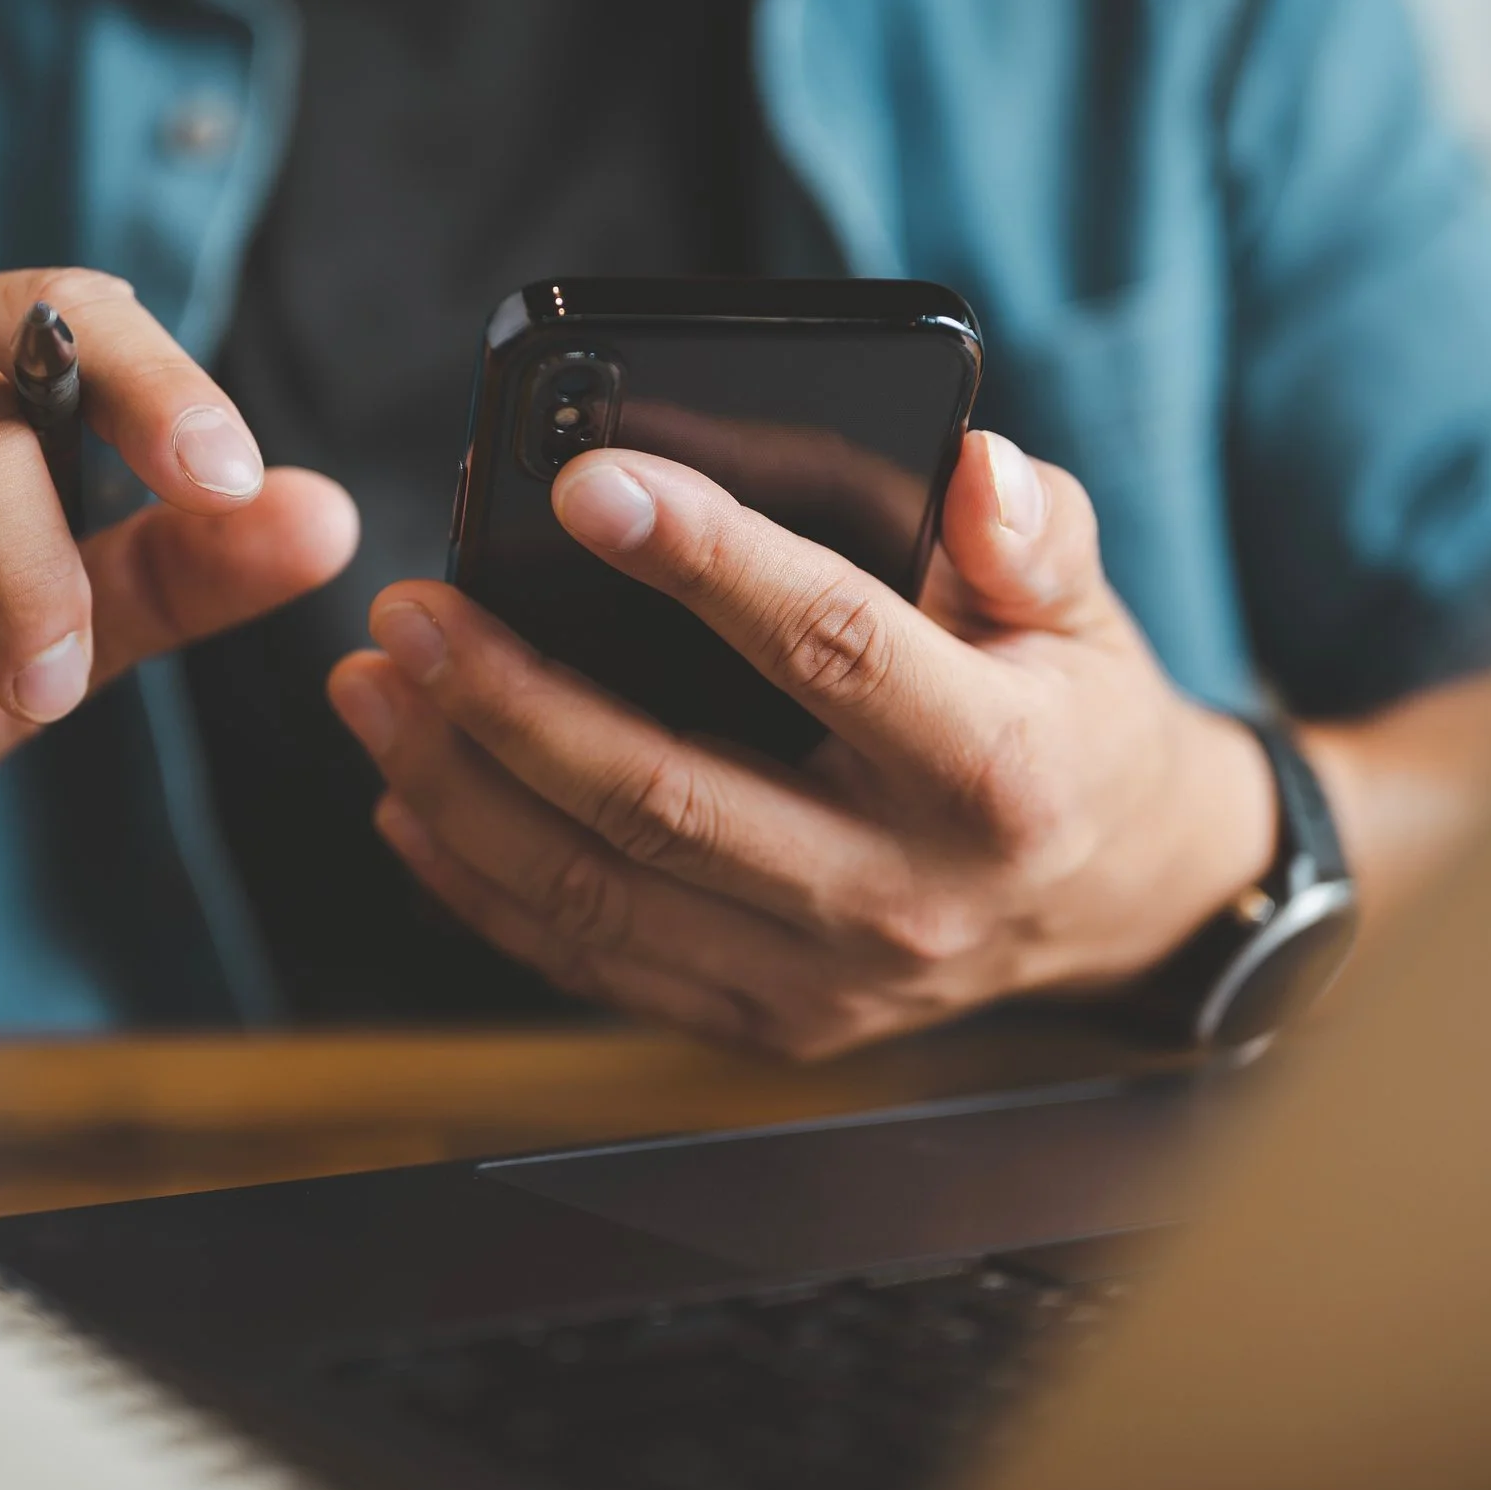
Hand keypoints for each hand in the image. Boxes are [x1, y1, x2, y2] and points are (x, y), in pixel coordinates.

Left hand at [327, 430, 1275, 1059]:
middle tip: (413, 608)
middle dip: (511, 698)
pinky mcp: (765, 1023)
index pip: (831, 648)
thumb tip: (973, 467)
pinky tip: (413, 798)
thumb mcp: (1089, 608)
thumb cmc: (1072, 721)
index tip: (588, 484)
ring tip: (378, 688)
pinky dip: (482, 885)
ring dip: (462, 787)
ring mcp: (826, 982)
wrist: (1112, 901)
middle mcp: (904, 894)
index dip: (707, 561)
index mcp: (994, 768)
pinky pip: (593, 963)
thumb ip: (1038, 529)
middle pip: (667, 796)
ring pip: (600, 892)